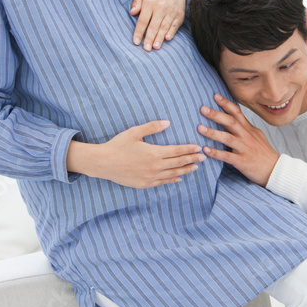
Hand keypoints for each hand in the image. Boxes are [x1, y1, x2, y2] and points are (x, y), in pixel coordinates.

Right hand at [67, 120, 204, 187]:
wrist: (103, 163)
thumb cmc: (118, 145)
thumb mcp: (135, 132)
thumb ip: (152, 127)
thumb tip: (168, 122)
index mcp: (154, 153)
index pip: (177, 151)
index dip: (189, 149)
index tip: (199, 148)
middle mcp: (155, 166)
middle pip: (178, 163)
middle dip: (192, 159)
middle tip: (203, 158)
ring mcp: (150, 177)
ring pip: (173, 174)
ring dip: (185, 170)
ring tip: (195, 167)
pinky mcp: (144, 184)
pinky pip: (162, 182)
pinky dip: (172, 179)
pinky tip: (178, 178)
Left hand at [130, 0, 185, 50]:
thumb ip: (136, 3)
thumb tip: (132, 12)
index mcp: (149, 3)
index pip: (143, 20)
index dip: (139, 32)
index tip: (136, 42)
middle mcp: (160, 8)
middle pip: (154, 25)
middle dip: (150, 38)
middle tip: (146, 48)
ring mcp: (170, 12)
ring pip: (164, 27)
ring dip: (160, 37)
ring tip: (155, 47)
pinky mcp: (179, 15)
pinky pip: (175, 25)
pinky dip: (172, 32)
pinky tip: (167, 38)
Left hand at [198, 94, 278, 186]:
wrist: (275, 169)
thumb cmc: (264, 153)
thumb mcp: (257, 136)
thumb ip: (246, 127)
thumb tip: (235, 118)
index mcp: (249, 129)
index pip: (237, 113)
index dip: (226, 104)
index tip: (215, 96)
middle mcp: (246, 136)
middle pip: (231, 122)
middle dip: (216, 114)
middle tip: (202, 108)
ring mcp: (244, 148)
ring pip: (227, 138)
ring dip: (213, 132)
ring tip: (200, 128)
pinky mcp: (242, 161)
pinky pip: (227, 156)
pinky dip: (216, 153)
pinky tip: (206, 150)